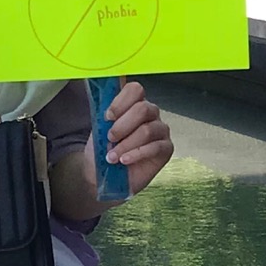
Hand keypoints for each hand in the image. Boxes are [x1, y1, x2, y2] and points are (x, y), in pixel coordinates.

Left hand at [98, 79, 173, 193]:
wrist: (106, 176)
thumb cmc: (103, 150)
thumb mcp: (98, 130)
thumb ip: (105, 115)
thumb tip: (106, 102)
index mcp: (133, 104)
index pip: (135, 90)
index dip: (121, 102)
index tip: (108, 117)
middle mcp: (150, 113)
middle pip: (143, 108)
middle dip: (122, 125)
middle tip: (110, 138)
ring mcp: (160, 130)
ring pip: (147, 130)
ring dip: (126, 144)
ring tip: (112, 156)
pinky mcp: (166, 148)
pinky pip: (155, 147)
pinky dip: (136, 154)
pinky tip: (125, 161)